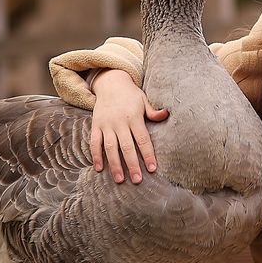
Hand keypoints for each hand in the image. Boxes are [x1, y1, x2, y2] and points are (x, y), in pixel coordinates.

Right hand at [90, 69, 168, 183]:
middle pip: (126, 146)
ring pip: (110, 147)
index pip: (143, 139)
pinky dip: (96, 155)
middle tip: (137, 180)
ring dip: (114, 164)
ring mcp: (106, 124)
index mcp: (134, 117)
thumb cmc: (131, 95)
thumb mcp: (144, 100)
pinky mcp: (96, 125)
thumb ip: (153, 111)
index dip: (147, 154)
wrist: (110, 82)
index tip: (153, 168)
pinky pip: (94, 142)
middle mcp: (119, 122)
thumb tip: (167, 114)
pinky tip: (99, 169)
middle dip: (132, 164)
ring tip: (119, 180)